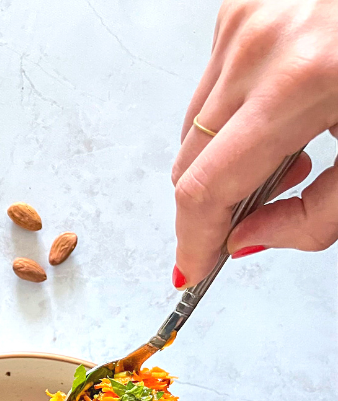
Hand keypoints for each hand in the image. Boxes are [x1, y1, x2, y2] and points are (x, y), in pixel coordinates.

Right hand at [171, 0, 337, 287]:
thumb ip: (318, 213)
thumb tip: (249, 239)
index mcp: (301, 84)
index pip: (207, 186)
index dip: (194, 240)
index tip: (193, 269)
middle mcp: (258, 48)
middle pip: (189, 163)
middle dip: (215, 203)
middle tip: (259, 212)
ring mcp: (241, 24)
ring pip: (193, 129)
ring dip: (225, 158)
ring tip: (290, 153)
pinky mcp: (236, 11)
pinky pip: (209, 89)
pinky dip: (235, 115)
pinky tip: (283, 110)